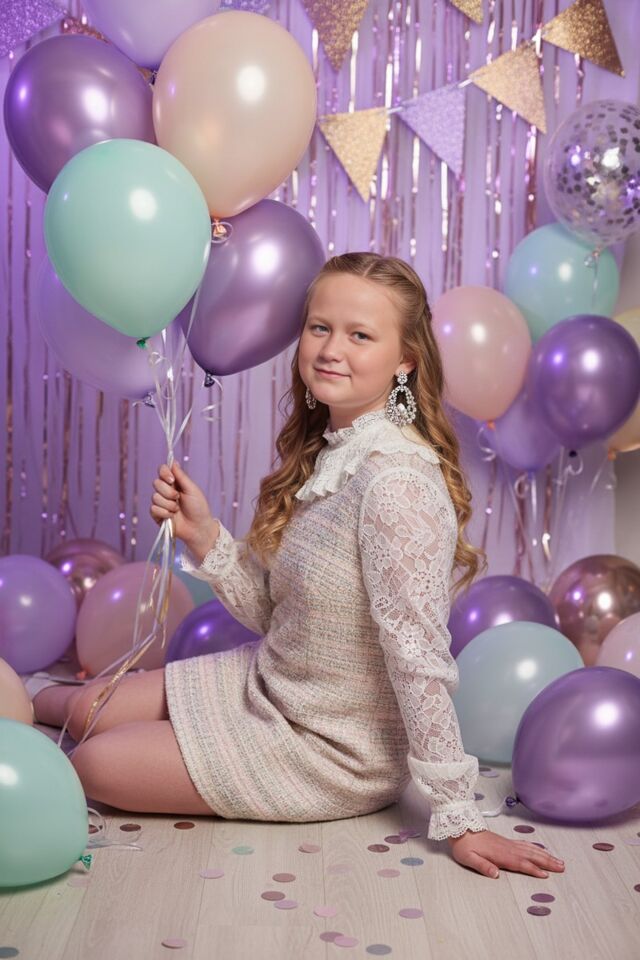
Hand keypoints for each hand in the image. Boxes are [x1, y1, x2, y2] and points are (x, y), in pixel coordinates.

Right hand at [150, 461, 218, 558]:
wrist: (199, 527)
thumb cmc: (199, 508)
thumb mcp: (192, 489)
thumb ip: (181, 476)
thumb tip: (173, 461)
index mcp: (175, 483)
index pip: (162, 470)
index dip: (164, 473)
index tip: (172, 480)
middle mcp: (166, 491)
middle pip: (156, 483)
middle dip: (168, 492)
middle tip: (178, 498)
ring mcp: (160, 503)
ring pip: (154, 497)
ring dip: (168, 504)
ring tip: (177, 509)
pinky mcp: (157, 515)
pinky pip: (153, 509)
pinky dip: (164, 513)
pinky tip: (172, 517)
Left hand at [448, 828, 564, 879]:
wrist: (460, 828)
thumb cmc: (464, 846)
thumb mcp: (468, 858)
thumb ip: (482, 866)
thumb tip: (495, 874)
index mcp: (500, 854)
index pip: (520, 863)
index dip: (533, 869)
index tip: (546, 875)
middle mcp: (507, 848)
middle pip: (531, 855)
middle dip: (547, 862)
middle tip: (562, 867)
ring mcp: (508, 844)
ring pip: (530, 849)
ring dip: (545, 855)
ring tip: (558, 860)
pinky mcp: (506, 841)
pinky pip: (525, 844)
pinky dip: (536, 847)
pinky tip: (541, 850)